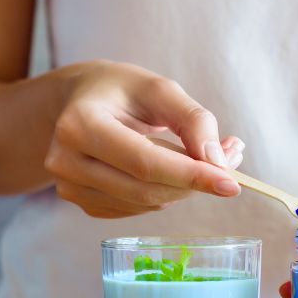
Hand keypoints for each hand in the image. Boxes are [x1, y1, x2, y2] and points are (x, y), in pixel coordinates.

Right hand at [45, 60, 243, 218]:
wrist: (75, 103)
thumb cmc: (118, 91)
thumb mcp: (157, 88)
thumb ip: (192, 119)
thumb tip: (218, 163)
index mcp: (79, 124)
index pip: (144, 162)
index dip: (190, 175)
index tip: (232, 182)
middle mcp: (66, 161)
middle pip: (144, 189)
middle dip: (192, 182)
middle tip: (227, 163)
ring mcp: (69, 187)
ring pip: (143, 203)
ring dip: (181, 188)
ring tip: (199, 159)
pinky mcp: (81, 202)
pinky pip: (134, 209)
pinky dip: (161, 194)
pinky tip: (167, 171)